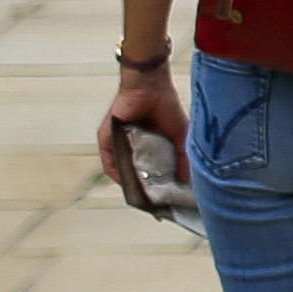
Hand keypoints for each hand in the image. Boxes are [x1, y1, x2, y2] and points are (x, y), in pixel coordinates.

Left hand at [100, 61, 186, 208]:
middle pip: (135, 174)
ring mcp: (118, 144)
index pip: (150, 171)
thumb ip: (183, 158)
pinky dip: (117, 172)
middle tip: (154, 205)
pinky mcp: (106, 138)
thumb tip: (186, 182)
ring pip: (122, 170)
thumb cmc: (167, 108)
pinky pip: (109, 161)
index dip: (157, 186)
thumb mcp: (181, 137)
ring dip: (130, 184)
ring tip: (142, 198)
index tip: (166, 200)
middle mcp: (132, 147)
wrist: (150, 86)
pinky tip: (127, 182)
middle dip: (143, 190)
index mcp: (149, 146)